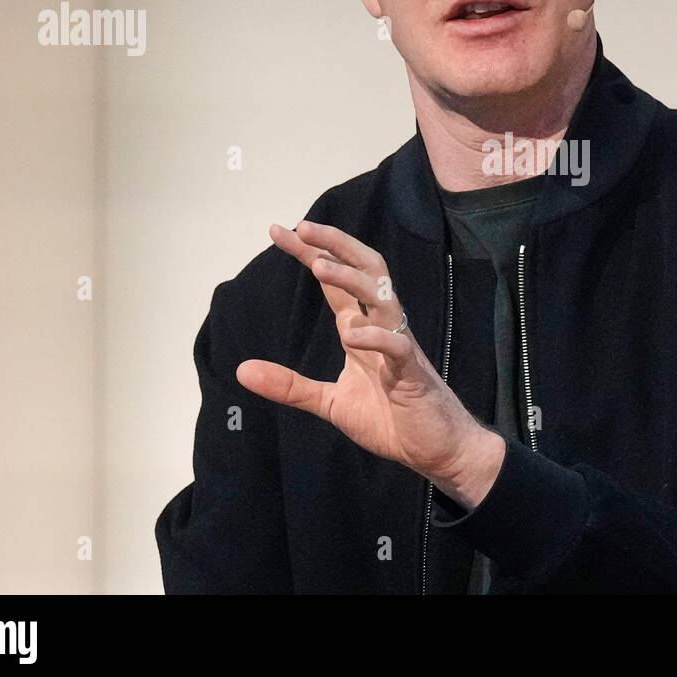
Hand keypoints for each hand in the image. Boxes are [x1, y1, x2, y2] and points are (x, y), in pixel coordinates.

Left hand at [236, 220, 499, 496]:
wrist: (435, 449)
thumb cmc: (390, 420)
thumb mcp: (330, 403)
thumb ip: (289, 385)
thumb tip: (242, 370)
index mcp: (361, 330)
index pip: (334, 282)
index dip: (309, 253)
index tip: (278, 230)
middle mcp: (381, 327)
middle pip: (365, 270)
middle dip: (337, 245)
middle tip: (303, 227)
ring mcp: (399, 346)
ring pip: (381, 297)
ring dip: (352, 278)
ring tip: (320, 266)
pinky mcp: (412, 372)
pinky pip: (397, 345)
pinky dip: (375, 337)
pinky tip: (351, 334)